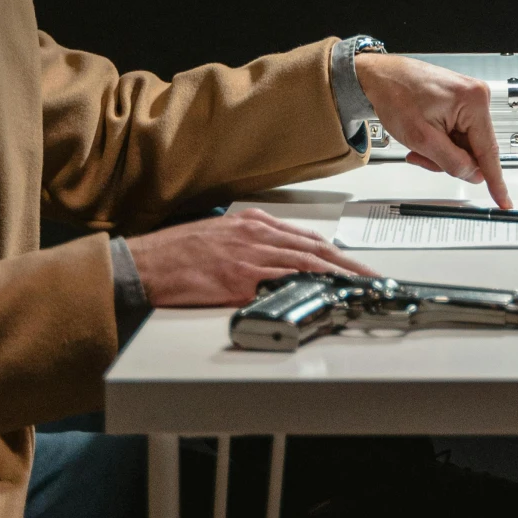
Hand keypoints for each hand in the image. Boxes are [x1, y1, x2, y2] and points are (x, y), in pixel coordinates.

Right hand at [127, 206, 376, 305]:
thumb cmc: (177, 253)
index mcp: (253, 223)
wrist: (146, 263)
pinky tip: (325, 293)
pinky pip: (282, 281)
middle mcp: (256, 234)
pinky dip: (308, 286)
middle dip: (347, 263)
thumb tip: (274, 263)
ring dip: (337, 275)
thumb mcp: (220, 238)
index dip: (335, 251)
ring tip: (359, 287)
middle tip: (371, 277)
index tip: (355, 263)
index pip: (306, 237)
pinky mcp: (240, 278)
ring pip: (306, 262)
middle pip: (314, 248)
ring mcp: (249, 255)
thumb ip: (250, 246)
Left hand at [356, 53, 511, 210]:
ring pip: (464, 145)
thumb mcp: (422, 138)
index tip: (505, 201)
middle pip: (474, 150)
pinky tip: (425, 135)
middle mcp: (477, 97)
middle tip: (423, 155)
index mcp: (473, 102)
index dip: (496, 181)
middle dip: (449, 160)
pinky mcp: (461, 102)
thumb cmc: (396, 95)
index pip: (489, 151)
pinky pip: (458, 134)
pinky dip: (441, 142)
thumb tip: (473, 175)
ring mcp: (469, 99)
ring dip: (442, 152)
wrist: (381, 77)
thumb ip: (452, 162)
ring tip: (419, 144)